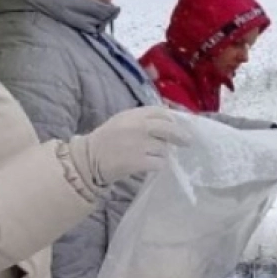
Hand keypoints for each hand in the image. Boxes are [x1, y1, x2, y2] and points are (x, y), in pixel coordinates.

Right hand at [70, 106, 189, 186]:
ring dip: (162, 153)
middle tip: (187, 142)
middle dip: (181, 136)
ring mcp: (139, 145)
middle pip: (170, 129)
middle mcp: (138, 127)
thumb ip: (144, 118)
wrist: (88, 160)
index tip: (178, 126)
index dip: (173, 119)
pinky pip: (159, 163)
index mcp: (134, 114)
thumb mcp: (123, 120)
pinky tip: (149, 165)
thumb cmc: (107, 140)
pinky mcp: (139, 162)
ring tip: (150, 155)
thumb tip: (170, 118)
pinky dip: (157, 165)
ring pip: (164, 148)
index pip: (162, 112)